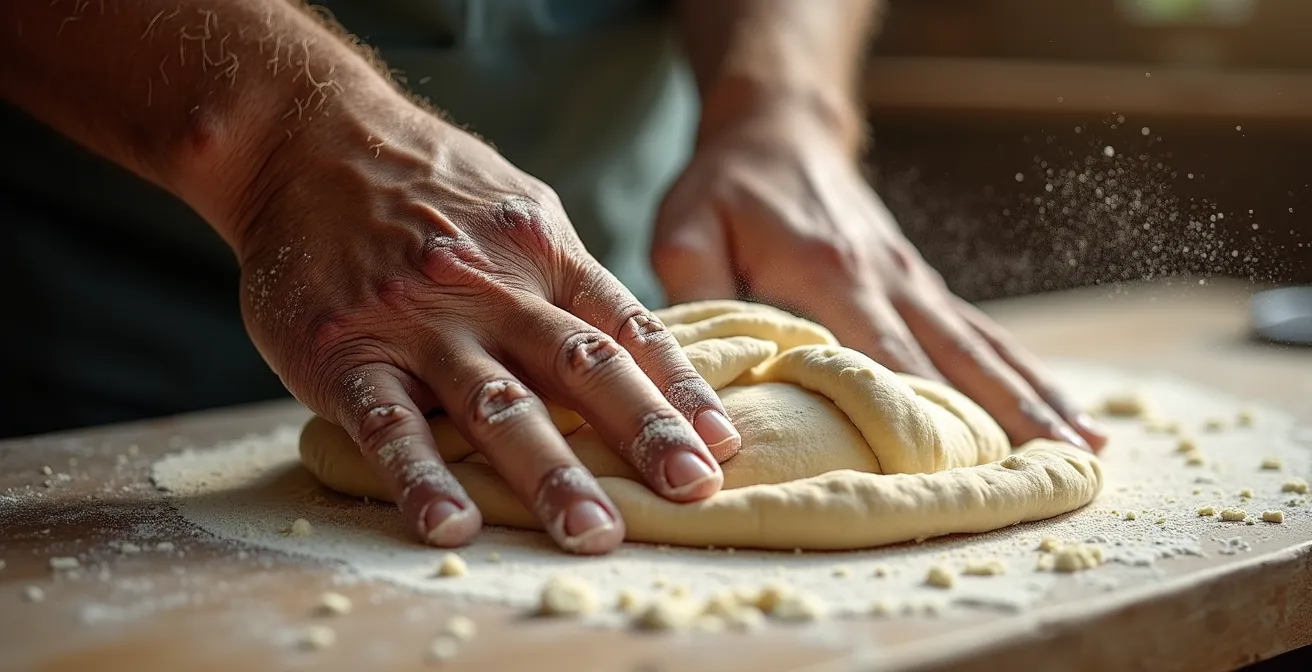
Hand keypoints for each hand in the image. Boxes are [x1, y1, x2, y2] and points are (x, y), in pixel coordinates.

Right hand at [230, 93, 740, 553]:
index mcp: (542, 254)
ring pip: (497, 403)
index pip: (627, 327)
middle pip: (582, 367)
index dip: (679, 387)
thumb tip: (636, 345)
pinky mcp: (346, 350)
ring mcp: (419, 322)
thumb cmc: (426, 184)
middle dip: (644, 434)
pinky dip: (420, 477)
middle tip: (694, 493)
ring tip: (594, 532)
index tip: (723, 443)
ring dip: (551, 473)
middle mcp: (492, 289)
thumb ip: (568, 277)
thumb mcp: (517, 207)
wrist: (305, 136)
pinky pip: (387, 423)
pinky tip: (453, 526)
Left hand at [652, 103, 1105, 452]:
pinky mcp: (920, 284)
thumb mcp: (687, 232)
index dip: (921, 420)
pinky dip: (1023, 372)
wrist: (778, 130)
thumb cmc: (726, 188)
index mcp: (830, 274)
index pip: (884, 360)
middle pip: (959, 360)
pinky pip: (981, 334)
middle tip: (1058, 474)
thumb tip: (703, 374)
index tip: (960, 474)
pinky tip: (1061, 407)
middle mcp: (889, 279)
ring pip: (985, 347)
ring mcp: (914, 281)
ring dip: (1036, 398)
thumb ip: (695, 297)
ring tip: (1085, 451)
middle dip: (1009, 419)